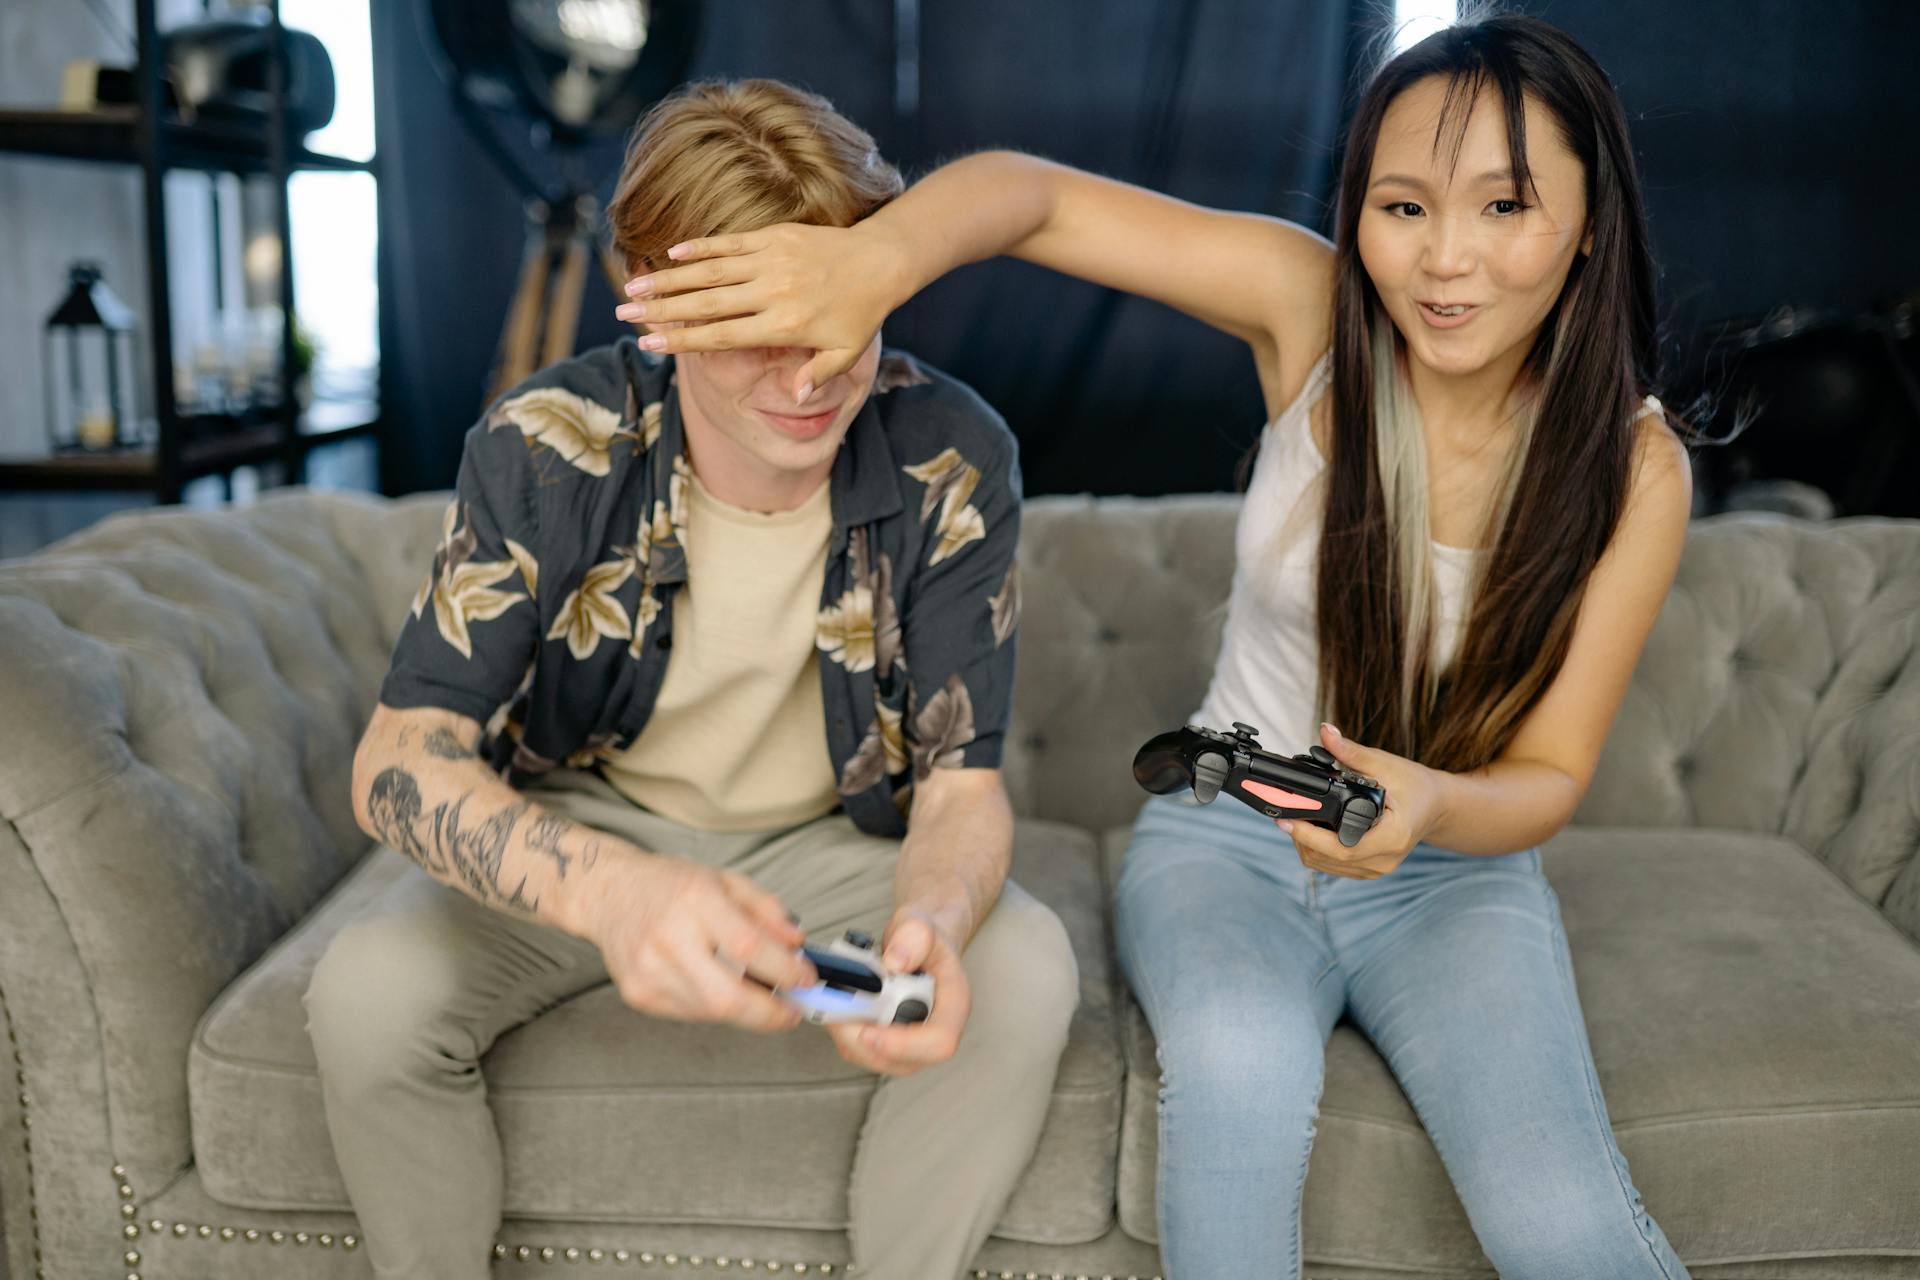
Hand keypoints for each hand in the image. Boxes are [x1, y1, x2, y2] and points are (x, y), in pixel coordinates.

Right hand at [575, 852, 813, 1031]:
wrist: (609, 894)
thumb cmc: (671, 884)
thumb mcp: (726, 881)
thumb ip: (767, 910)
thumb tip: (797, 945)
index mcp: (695, 900)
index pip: (749, 947)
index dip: (785, 970)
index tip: (806, 979)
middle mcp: (667, 938)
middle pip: (727, 997)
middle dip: (769, 1014)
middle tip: (791, 1011)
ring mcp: (648, 972)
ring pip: (711, 1012)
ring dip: (745, 1011)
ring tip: (758, 994)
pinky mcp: (638, 994)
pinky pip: (691, 1013)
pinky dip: (715, 1007)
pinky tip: (719, 987)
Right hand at [614, 221, 903, 401]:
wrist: (881, 262)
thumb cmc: (861, 314)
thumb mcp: (846, 354)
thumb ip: (817, 376)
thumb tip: (794, 398)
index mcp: (784, 327)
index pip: (721, 336)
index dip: (681, 340)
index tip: (648, 344)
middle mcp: (772, 293)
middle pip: (705, 304)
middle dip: (660, 309)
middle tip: (623, 313)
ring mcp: (772, 262)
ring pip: (711, 272)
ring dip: (669, 278)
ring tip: (634, 285)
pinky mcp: (775, 237)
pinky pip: (731, 243)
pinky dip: (700, 248)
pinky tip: (671, 254)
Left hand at [824, 908, 971, 1077]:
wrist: (917, 944)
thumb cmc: (922, 939)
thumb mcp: (920, 924)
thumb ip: (914, 937)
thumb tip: (895, 964)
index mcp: (954, 1004)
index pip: (939, 1041)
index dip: (903, 1044)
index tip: (868, 1032)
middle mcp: (936, 1030)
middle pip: (905, 1060)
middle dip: (864, 1041)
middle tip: (838, 1009)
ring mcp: (913, 1042)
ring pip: (880, 1061)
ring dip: (850, 1038)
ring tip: (836, 1004)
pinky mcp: (891, 1045)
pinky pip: (865, 1054)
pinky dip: (845, 1035)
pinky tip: (839, 1009)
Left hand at [1279, 723, 1448, 879]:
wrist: (1435, 805)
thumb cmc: (1414, 786)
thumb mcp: (1385, 763)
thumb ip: (1351, 751)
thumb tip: (1326, 732)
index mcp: (1392, 837)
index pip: (1342, 848)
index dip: (1309, 836)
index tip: (1286, 819)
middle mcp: (1384, 859)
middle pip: (1328, 859)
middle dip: (1301, 838)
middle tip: (1283, 813)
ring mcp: (1377, 868)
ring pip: (1327, 866)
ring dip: (1306, 845)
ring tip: (1295, 819)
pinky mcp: (1370, 869)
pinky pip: (1334, 866)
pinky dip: (1318, 850)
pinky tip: (1311, 830)